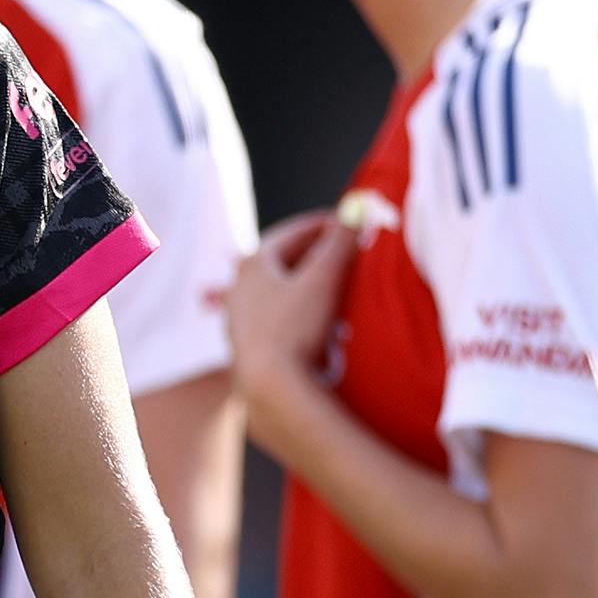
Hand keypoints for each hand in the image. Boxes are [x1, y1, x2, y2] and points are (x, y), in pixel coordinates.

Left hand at [223, 209, 348, 430]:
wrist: (271, 389)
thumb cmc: (294, 329)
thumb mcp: (323, 278)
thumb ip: (340, 242)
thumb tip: (359, 207)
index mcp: (253, 264)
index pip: (290, 233)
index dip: (321, 225)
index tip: (347, 221)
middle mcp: (238, 288)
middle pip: (280, 261)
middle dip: (313, 252)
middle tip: (343, 248)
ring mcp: (239, 319)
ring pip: (275, 290)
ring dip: (302, 281)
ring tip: (330, 281)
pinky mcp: (247, 346)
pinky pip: (274, 316)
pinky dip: (294, 309)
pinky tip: (308, 319)